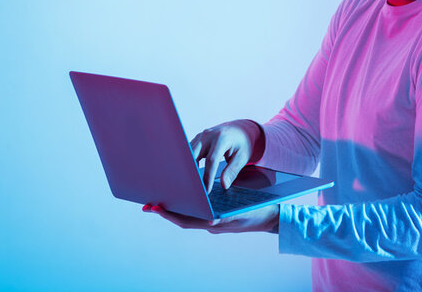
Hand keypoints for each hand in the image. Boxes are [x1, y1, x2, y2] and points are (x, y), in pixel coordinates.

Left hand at [143, 203, 279, 233]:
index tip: (156, 207)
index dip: (170, 215)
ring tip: (162, 198)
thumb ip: (225, 218)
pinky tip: (184, 196)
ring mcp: (214, 221)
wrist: (272, 218)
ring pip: (190, 214)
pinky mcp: (219, 216)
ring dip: (176, 208)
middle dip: (167, 211)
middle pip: (184, 218)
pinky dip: (189, 205)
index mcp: (213, 224)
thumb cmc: (258, 214)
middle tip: (149, 204)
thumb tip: (210, 222)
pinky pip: (199, 211)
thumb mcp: (241, 214)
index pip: (185, 221)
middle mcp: (211, 224)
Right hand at [190, 119, 264, 192]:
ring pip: (189, 154)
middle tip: (194, 188)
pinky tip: (192, 175)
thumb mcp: (243, 157)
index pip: (211, 160)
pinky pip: (190, 152)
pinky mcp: (197, 139)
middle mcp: (208, 135)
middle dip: (192, 172)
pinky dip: (190, 163)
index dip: (208, 176)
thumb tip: (224, 185)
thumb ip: (232, 170)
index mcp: (222, 138)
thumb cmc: (242, 143)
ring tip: (191, 184)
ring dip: (189, 168)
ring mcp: (201, 136)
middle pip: (194, 155)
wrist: (240, 129)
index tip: (206, 190)